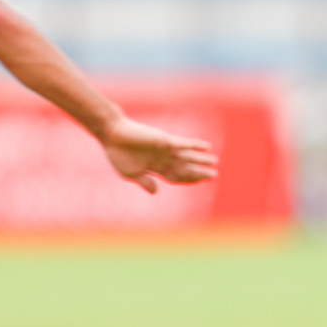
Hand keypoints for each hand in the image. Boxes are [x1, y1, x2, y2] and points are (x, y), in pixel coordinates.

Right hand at [101, 116, 218, 193]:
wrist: (111, 135)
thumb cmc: (118, 153)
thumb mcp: (131, 173)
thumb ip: (145, 181)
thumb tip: (156, 192)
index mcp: (155, 167)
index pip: (176, 176)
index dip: (189, 179)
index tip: (201, 181)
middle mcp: (163, 158)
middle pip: (185, 168)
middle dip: (199, 172)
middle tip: (214, 175)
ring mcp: (164, 149)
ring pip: (187, 156)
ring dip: (201, 159)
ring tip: (215, 161)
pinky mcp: (164, 140)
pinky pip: (183, 144)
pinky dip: (195, 145)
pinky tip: (206, 146)